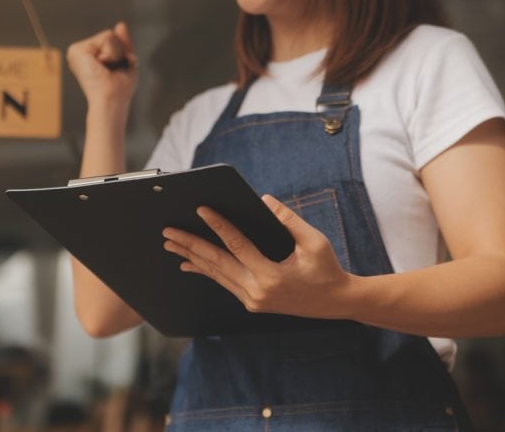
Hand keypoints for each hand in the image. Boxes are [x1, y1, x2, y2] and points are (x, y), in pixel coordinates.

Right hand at [67, 22, 137, 105]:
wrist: (111, 101)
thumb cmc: (119, 90)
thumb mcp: (126, 63)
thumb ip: (124, 43)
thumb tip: (120, 25)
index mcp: (90, 56)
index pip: (111, 40)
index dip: (121, 54)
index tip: (115, 71)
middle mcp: (81, 52)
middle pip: (111, 35)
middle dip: (119, 53)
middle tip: (112, 72)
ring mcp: (77, 51)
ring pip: (109, 35)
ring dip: (116, 55)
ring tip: (106, 71)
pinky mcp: (76, 50)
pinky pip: (106, 38)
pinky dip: (111, 54)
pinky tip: (101, 67)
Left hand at [162, 194, 360, 318]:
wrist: (335, 302)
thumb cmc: (327, 269)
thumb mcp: (314, 242)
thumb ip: (289, 220)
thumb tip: (265, 201)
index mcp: (271, 276)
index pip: (237, 246)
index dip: (218, 226)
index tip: (201, 210)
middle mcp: (256, 291)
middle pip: (216, 263)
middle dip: (190, 245)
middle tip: (168, 231)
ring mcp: (252, 300)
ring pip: (216, 275)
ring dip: (191, 258)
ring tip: (171, 245)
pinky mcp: (251, 302)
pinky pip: (223, 283)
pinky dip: (205, 271)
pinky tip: (188, 264)